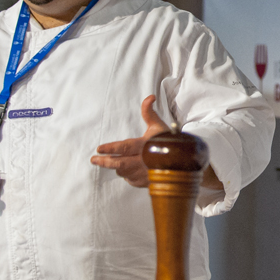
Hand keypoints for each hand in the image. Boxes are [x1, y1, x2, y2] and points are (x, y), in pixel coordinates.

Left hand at [90, 97, 225, 189]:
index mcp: (144, 146)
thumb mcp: (159, 126)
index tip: (99, 149)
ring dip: (117, 167)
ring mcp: (145, 174)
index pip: (123, 147)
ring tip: (114, 162)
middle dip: (104, 162)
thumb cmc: (168, 141)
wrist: (184, 161)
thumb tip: (149, 97)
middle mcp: (143, 161)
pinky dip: (127, 174)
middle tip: (94, 160)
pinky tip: (128, 169)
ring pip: (123, 171)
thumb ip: (149, 112)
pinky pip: (131, 180)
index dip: (110, 148)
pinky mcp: (146, 183)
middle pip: (118, 163)